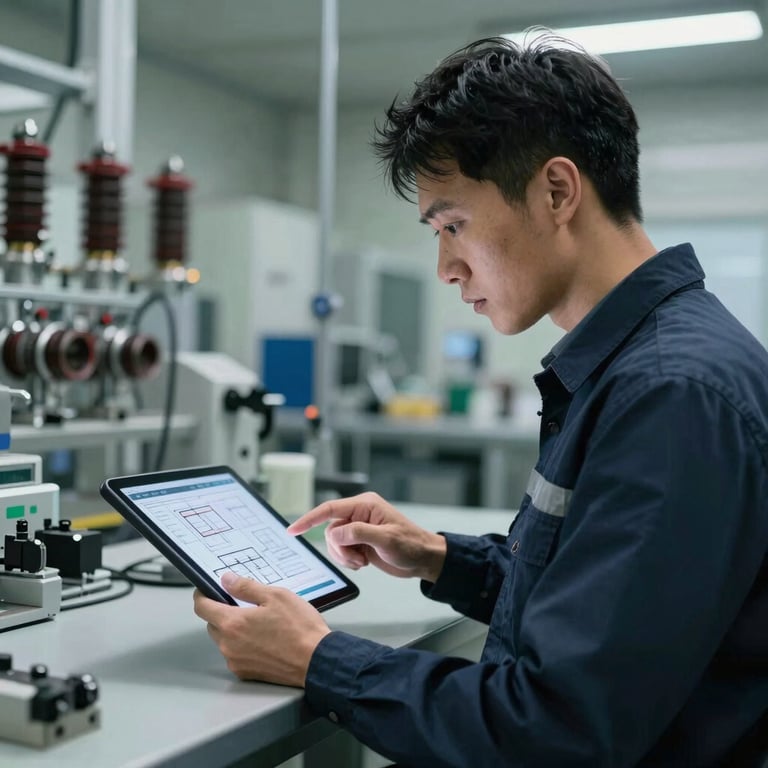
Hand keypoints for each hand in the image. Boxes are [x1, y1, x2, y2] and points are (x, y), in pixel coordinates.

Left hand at [193, 572, 330, 686]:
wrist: (317, 660)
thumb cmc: (299, 627)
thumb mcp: (276, 596)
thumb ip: (246, 587)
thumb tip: (226, 580)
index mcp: (233, 623)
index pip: (202, 608)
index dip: (202, 595)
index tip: (206, 590)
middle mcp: (228, 645)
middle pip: (213, 624)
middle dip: (222, 612)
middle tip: (243, 604)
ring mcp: (236, 662)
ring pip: (224, 640)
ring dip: (233, 630)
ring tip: (259, 623)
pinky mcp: (246, 673)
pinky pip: (235, 654)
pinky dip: (242, 645)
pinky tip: (264, 639)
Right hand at [287, 492, 446, 582]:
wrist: (423, 559)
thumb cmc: (411, 545)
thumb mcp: (386, 539)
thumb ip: (359, 533)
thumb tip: (335, 534)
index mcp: (365, 505)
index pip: (329, 509)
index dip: (309, 519)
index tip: (293, 530)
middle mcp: (359, 514)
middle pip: (330, 530)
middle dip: (340, 549)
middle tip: (358, 559)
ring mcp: (359, 528)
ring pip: (334, 543)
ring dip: (345, 556)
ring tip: (363, 561)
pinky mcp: (360, 541)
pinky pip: (341, 551)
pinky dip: (348, 560)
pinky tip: (364, 562)